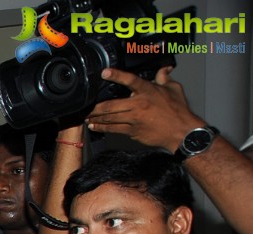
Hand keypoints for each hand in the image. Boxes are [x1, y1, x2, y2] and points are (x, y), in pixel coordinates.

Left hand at [86, 66, 205, 151]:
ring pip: (110, 118)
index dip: (117, 76)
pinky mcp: (132, 131)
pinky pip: (113, 129)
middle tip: (86, 106)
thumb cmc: (178, 110)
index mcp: (148, 91)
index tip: (105, 72)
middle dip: (96, 107)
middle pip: (111, 105)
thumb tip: (164, 69)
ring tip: (86, 116)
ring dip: (96, 118)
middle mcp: (139, 104)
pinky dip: (102, 127)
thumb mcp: (174, 89)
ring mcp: (134, 119)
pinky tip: (94, 126)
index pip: (131, 80)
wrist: (181, 131)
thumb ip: (164, 78)